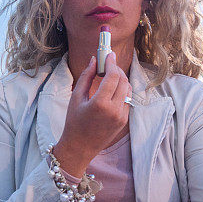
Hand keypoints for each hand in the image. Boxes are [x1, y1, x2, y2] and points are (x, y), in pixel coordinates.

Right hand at [52, 52, 130, 175]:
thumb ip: (86, 76)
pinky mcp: (124, 120)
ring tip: (109, 76)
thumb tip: (94, 59)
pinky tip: (111, 89)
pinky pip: (127, 99)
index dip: (112, 62)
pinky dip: (121, 90)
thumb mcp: (76, 97)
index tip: (108, 55)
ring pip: (128, 89)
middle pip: (123, 80)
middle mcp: (114, 109)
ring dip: (121, 79)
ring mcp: (121, 116)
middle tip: (108, 63)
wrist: (80, 147)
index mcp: (100, 103)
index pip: (113, 76)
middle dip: (117, 69)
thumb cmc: (74, 122)